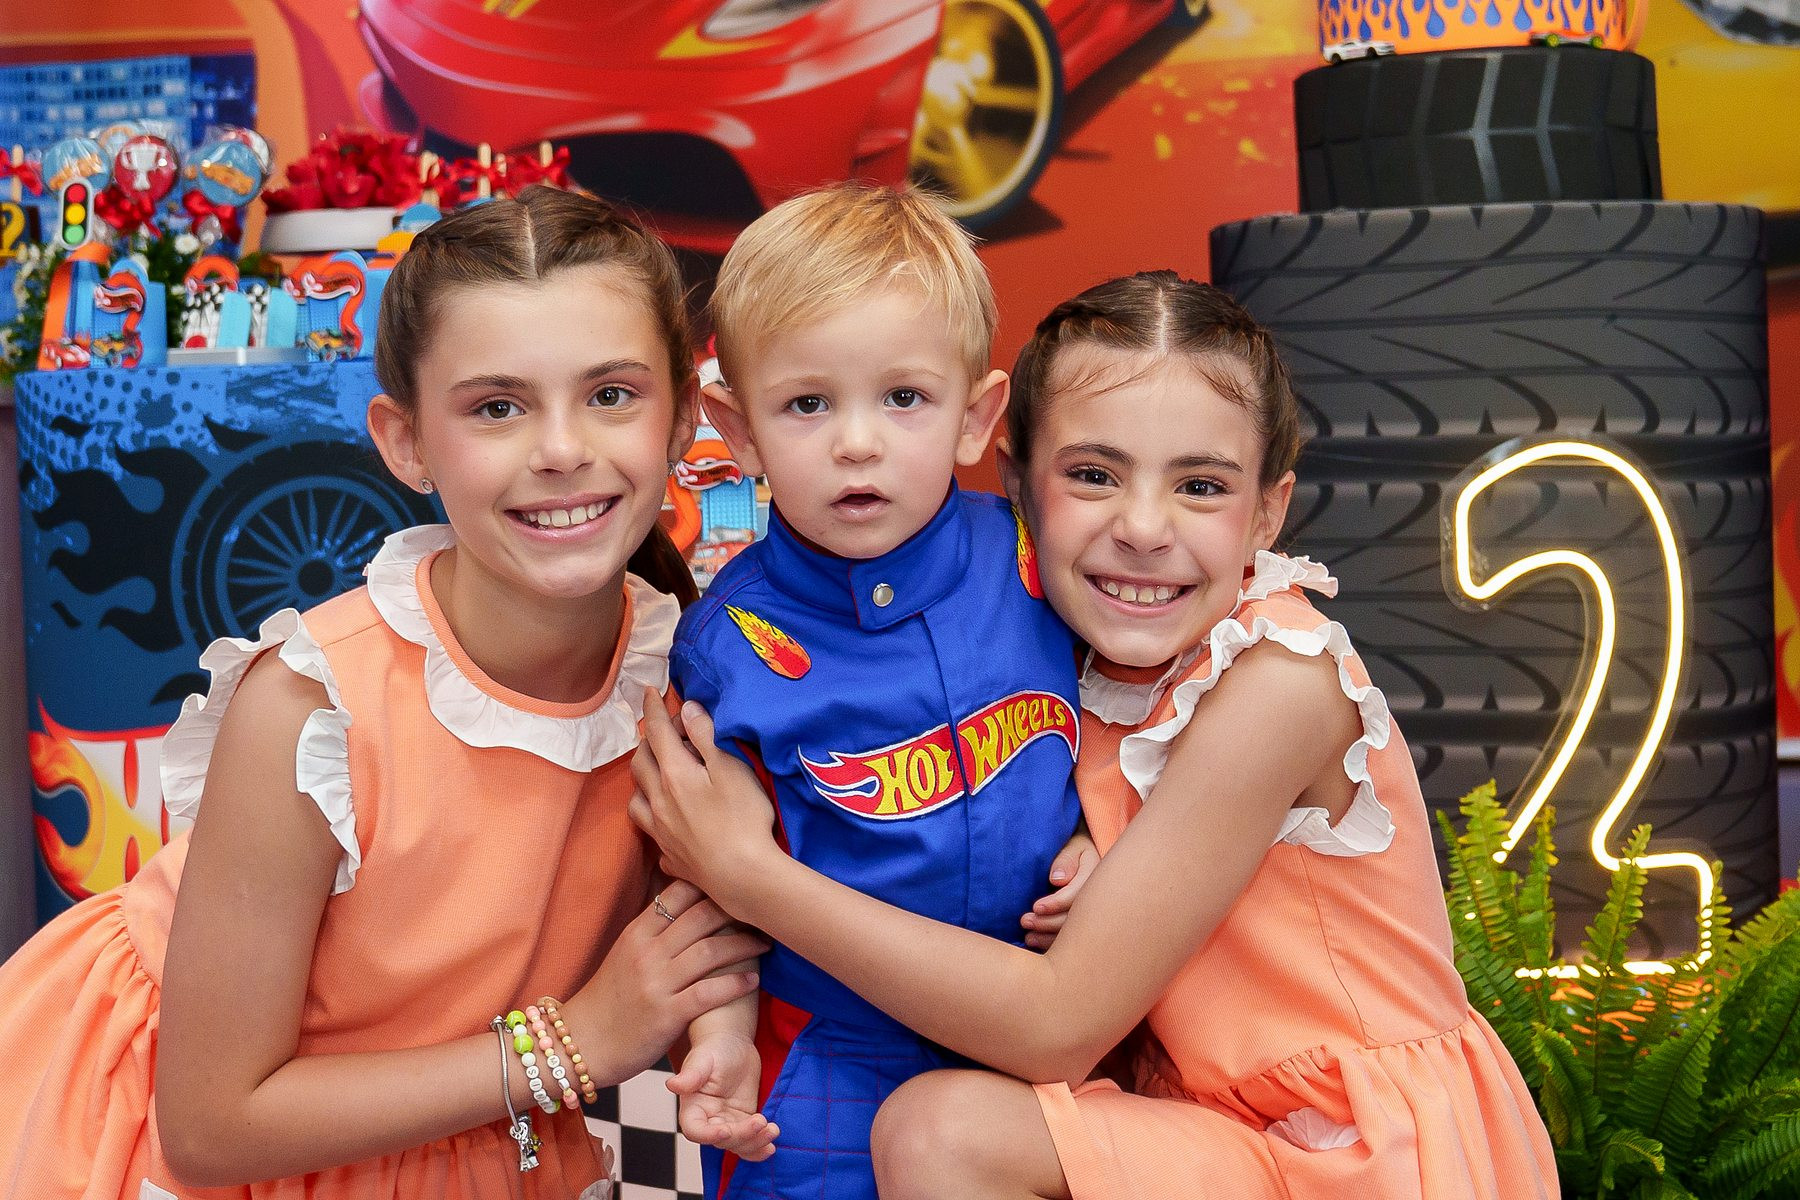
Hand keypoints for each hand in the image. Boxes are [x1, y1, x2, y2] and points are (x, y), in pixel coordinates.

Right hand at [560, 880, 767, 1085]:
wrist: (581, 1044)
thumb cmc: (608, 1000)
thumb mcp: (624, 955)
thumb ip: (653, 933)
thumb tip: (685, 906)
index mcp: (637, 933)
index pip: (679, 894)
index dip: (712, 885)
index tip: (739, 886)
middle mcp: (647, 952)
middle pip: (701, 916)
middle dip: (737, 910)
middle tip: (763, 911)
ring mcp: (656, 983)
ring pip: (710, 951)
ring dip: (744, 945)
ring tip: (766, 943)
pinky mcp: (667, 1014)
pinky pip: (708, 992)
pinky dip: (735, 983)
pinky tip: (753, 980)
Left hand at [630, 691, 782, 907]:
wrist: (742, 876)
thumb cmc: (743, 818)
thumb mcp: (731, 769)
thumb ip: (707, 737)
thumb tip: (687, 709)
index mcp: (674, 775)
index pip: (658, 733)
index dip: (654, 708)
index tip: (648, 690)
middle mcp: (659, 801)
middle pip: (640, 764)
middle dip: (647, 743)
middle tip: (660, 733)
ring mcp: (661, 832)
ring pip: (637, 800)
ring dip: (642, 782)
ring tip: (656, 776)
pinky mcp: (670, 858)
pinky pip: (653, 836)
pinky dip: (654, 822)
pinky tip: (666, 825)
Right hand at [669, 1033, 778, 1159]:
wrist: (734, 1044)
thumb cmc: (714, 1049)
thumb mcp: (702, 1059)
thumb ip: (690, 1075)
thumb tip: (672, 1084)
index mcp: (693, 1108)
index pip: (695, 1130)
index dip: (708, 1135)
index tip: (726, 1130)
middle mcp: (709, 1119)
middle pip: (722, 1141)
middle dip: (742, 1136)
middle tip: (760, 1122)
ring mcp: (728, 1122)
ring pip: (738, 1144)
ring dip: (755, 1143)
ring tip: (771, 1130)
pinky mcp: (743, 1121)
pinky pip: (751, 1140)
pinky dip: (761, 1145)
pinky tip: (772, 1141)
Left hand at [1021, 826, 1097, 950]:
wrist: (1084, 856)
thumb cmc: (1073, 847)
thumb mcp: (1071, 846)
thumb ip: (1065, 859)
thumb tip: (1056, 880)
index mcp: (1098, 875)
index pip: (1078, 895)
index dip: (1056, 903)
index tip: (1036, 907)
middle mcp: (1099, 897)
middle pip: (1076, 917)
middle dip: (1049, 923)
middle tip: (1025, 921)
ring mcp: (1095, 911)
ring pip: (1074, 932)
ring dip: (1048, 936)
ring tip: (1027, 935)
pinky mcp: (1086, 921)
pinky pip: (1072, 938)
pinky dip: (1052, 942)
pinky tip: (1035, 941)